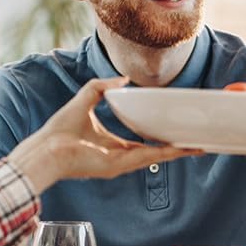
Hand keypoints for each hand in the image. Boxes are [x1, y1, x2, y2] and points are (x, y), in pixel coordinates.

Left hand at [8, 77, 194, 192]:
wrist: (47, 148)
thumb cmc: (59, 130)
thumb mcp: (86, 98)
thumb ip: (103, 87)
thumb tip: (124, 80)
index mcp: (112, 146)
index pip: (143, 143)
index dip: (160, 138)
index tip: (175, 132)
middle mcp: (120, 157)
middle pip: (156, 153)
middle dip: (177, 148)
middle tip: (197, 142)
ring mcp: (122, 163)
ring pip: (158, 157)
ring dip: (179, 152)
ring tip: (198, 147)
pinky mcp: (120, 165)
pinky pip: (150, 158)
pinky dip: (168, 154)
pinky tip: (183, 149)